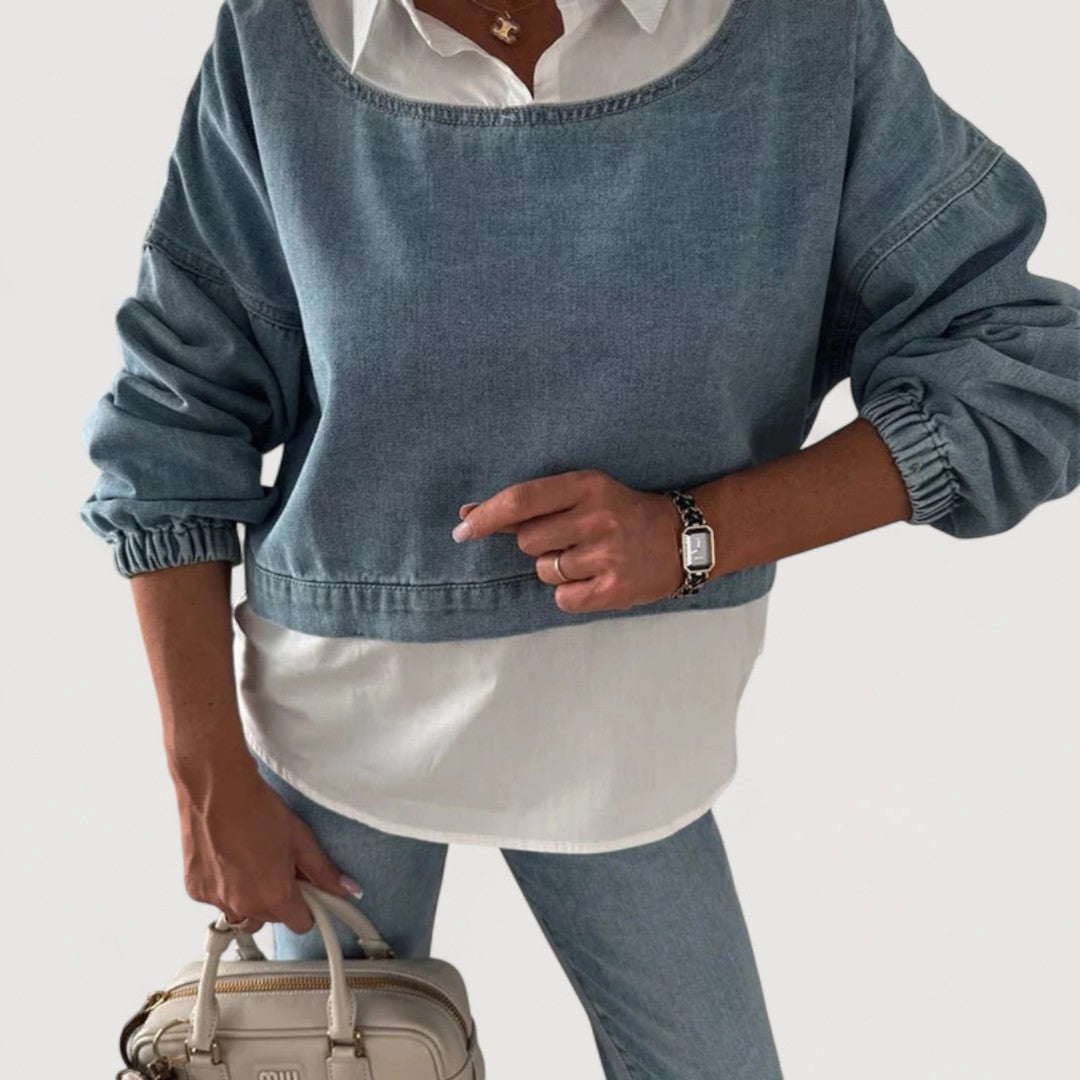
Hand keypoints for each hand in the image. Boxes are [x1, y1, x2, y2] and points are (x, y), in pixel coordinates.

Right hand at [176, 762, 363, 935]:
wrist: (216, 790)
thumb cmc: (257, 809)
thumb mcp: (300, 838)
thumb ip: (324, 871)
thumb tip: (347, 889)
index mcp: (274, 896)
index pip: (301, 923)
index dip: (308, 906)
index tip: (307, 891)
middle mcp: (244, 905)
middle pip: (272, 918)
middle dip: (279, 898)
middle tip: (278, 865)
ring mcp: (216, 900)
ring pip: (243, 913)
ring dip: (251, 898)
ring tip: (253, 862)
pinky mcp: (195, 891)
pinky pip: (218, 900)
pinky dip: (225, 887)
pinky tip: (229, 858)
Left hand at [452, 468, 685, 613]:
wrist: (684, 539)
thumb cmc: (622, 513)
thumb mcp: (584, 494)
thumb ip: (529, 506)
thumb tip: (467, 516)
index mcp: (586, 485)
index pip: (521, 500)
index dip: (486, 516)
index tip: (462, 529)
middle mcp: (597, 517)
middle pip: (528, 541)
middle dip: (538, 544)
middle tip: (571, 539)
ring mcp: (607, 554)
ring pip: (544, 570)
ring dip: (556, 568)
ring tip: (589, 558)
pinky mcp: (614, 588)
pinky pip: (563, 597)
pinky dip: (571, 592)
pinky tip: (595, 578)